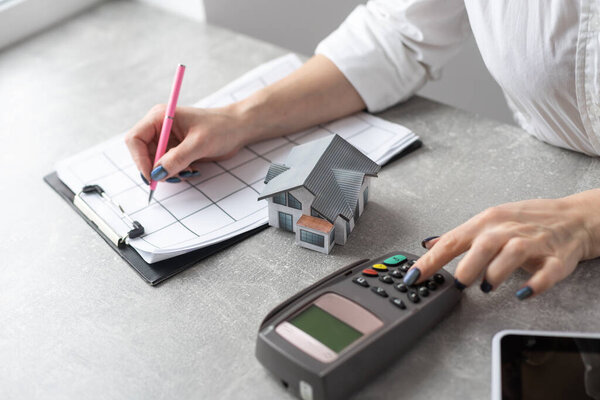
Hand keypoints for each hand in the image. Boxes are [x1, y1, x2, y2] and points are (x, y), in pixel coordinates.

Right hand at [125, 104, 249, 182]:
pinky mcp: (176, 150)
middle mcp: (160, 128)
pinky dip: (176, 172)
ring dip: (168, 172)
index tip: (152, 176)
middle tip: (175, 176)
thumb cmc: (222, 127)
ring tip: (189, 171)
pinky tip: (191, 169)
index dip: (140, 159)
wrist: (239, 128)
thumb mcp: (199, 144)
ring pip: (155, 164)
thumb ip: (177, 159)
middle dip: (156, 168)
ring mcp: (168, 140)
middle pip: (143, 154)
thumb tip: (157, 173)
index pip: (135, 139)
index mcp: (160, 117)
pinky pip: (167, 167)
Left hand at [404, 191, 599, 298]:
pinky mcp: (557, 259)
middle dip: (467, 266)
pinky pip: (547, 272)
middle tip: (457, 284)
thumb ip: (458, 236)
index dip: (431, 260)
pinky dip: (535, 284)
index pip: (452, 241)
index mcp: (486, 223)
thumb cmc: (527, 220)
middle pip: (483, 245)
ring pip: (512, 255)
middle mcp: (507, 231)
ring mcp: (533, 243)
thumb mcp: (488, 221)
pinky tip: (522, 294)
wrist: (574, 217)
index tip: (413, 276)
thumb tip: (428, 243)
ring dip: (496, 273)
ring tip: (486, 286)